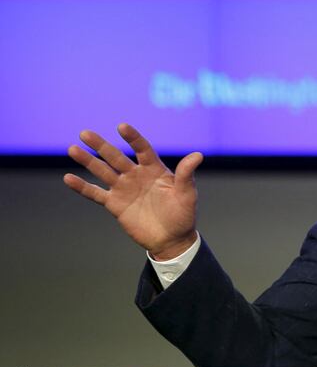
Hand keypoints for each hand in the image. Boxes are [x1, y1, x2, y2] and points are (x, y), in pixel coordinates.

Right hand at [63, 123, 202, 259]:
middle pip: (116, 157)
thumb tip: (198, 155)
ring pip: (103, 171)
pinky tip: (68, 178)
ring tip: (72, 149)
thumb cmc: (183, 214)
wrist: (172, 239)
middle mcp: (136, 175)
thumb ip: (187, 174)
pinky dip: (82, 187)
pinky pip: (96, 193)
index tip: (122, 127)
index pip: (142, 149)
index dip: (132, 138)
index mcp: (154, 169)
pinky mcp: (115, 204)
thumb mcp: (187, 194)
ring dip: (88, 161)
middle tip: (85, 133)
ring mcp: (124, 189)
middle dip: (101, 145)